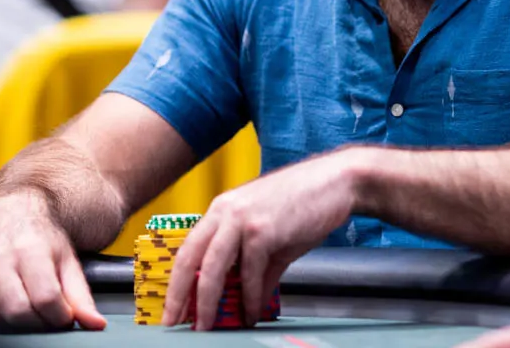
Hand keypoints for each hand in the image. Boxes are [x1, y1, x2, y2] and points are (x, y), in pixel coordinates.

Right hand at [0, 192, 105, 330]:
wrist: (10, 214)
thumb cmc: (42, 239)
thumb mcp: (67, 261)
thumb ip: (81, 295)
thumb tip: (96, 324)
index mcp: (31, 248)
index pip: (46, 298)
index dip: (58, 316)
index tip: (62, 316)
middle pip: (16, 312)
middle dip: (35, 324)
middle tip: (43, 317)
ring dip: (9, 325)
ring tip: (23, 310)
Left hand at [161, 148, 363, 328]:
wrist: (336, 182)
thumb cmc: (305, 202)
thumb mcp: (272, 236)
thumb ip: (257, 269)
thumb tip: (250, 301)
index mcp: (222, 209)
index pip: (189, 249)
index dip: (176, 281)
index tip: (173, 307)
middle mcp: (226, 211)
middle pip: (190, 259)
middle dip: (180, 296)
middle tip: (176, 323)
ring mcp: (243, 219)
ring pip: (213, 267)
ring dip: (208, 302)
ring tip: (207, 327)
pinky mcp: (264, 230)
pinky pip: (249, 272)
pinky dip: (249, 297)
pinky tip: (252, 312)